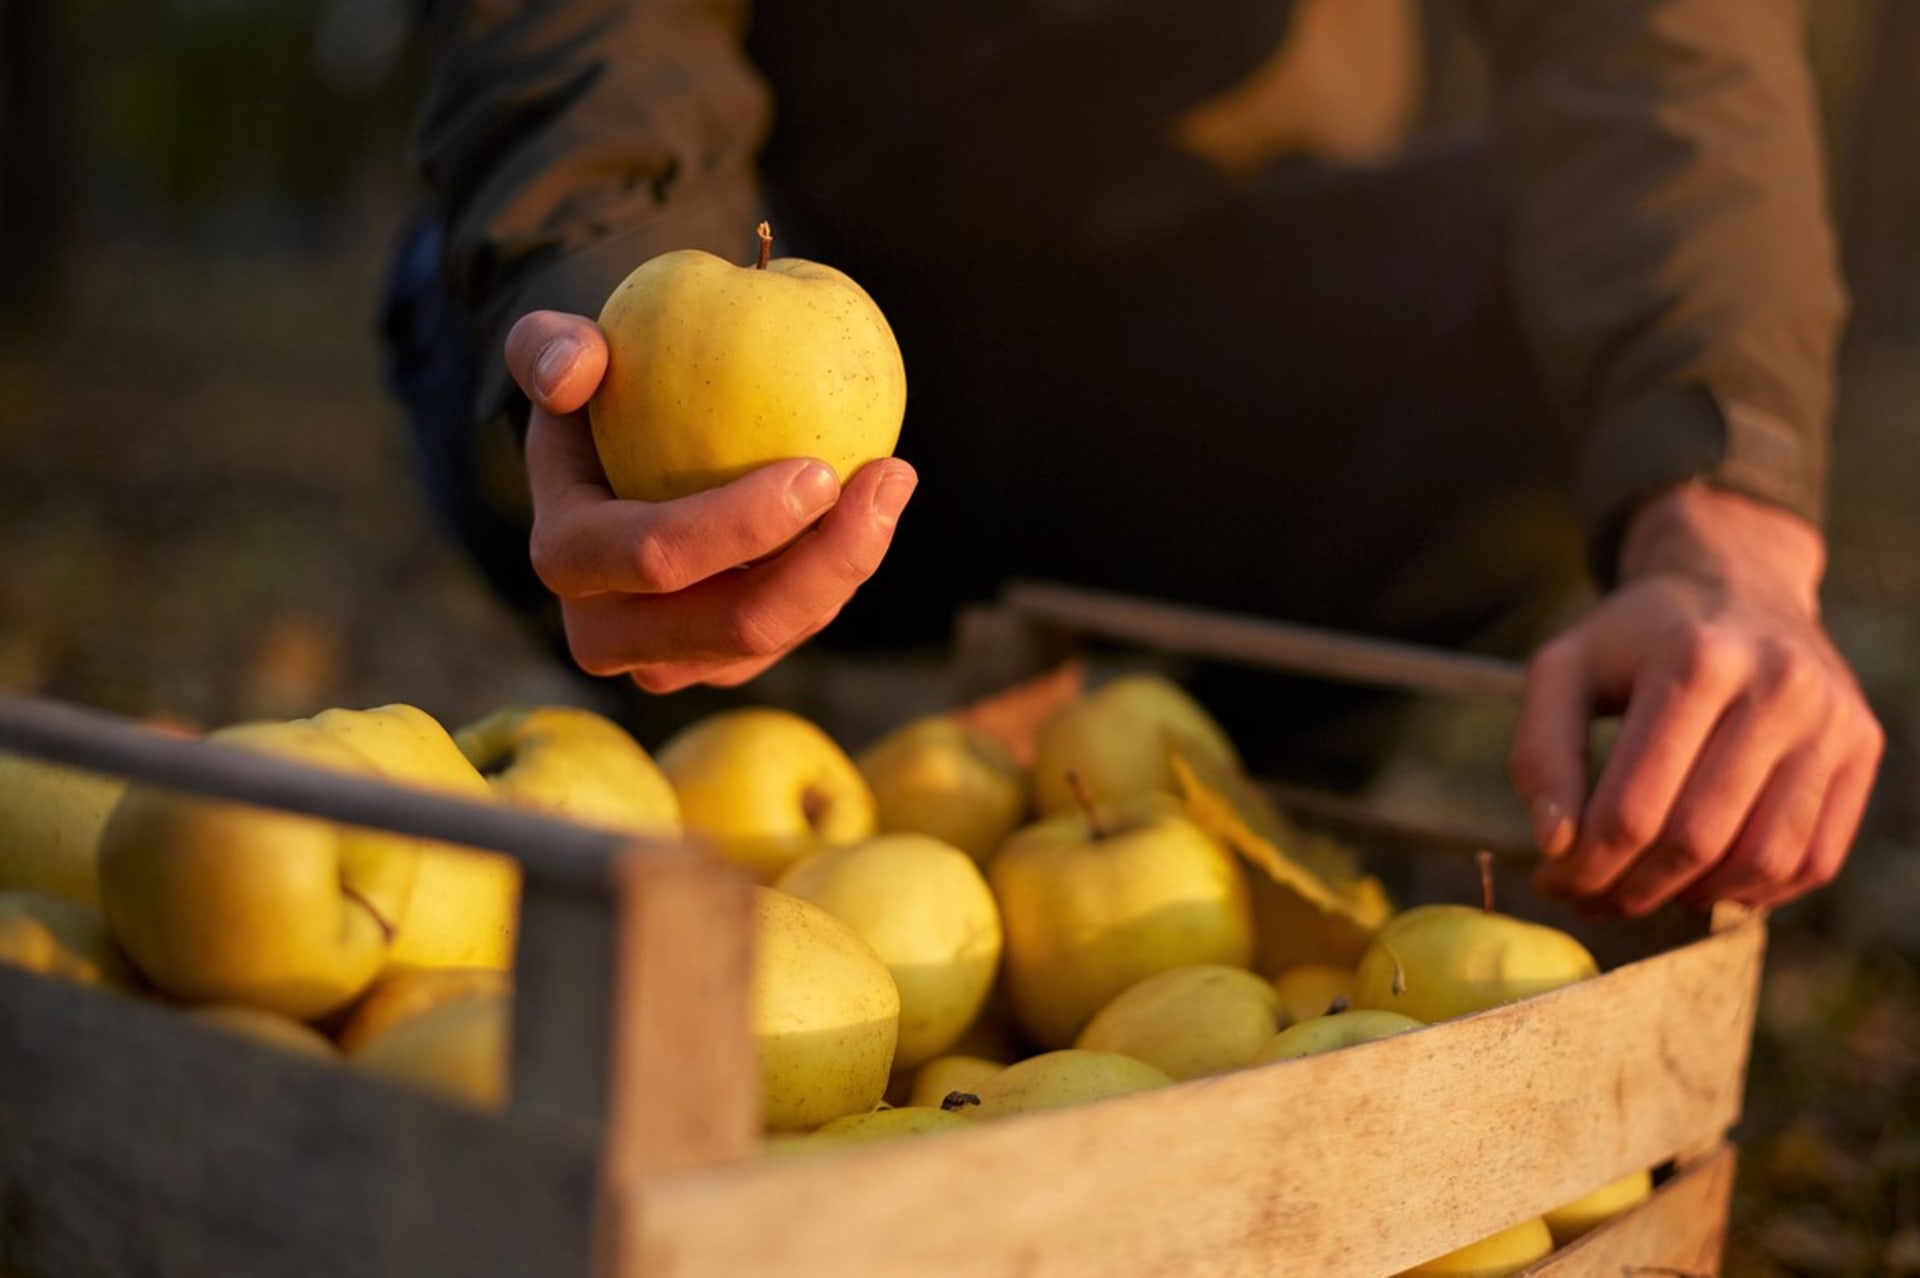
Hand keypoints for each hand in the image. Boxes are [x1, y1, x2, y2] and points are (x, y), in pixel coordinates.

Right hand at [505, 310, 917, 692]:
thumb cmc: (599, 389)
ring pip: (778, 639)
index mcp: (566, 558)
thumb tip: (576, 367)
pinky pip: (795, 632)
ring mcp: (669, 657)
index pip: (656, 556)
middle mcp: (607, 630)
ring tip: (892, 483)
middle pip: (735, 626)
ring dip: (848, 569)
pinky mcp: (722, 661)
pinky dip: (839, 577)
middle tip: (885, 482)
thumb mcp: (563, 351)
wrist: (616, 449)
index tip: (819, 469)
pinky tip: (876, 508)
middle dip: (825, 565)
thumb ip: (548, 345)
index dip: (742, 527)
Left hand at [1509, 482, 1883, 916]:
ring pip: (1762, 861)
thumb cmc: (1636, 638)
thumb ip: (1540, 753)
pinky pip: (1814, 858)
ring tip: (1641, 889)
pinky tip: (1703, 879)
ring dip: (1691, 898)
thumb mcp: (1563, 670)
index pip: (1633, 809)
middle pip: (1696, 840)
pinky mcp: (1861, 747)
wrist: (1738, 580)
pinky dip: (1755, 890)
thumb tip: (1555, 846)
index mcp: (1695, 661)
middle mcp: (1778, 686)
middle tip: (1590, 898)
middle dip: (1630, 889)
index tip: (1552, 881)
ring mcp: (1831, 719)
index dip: (1584, 865)